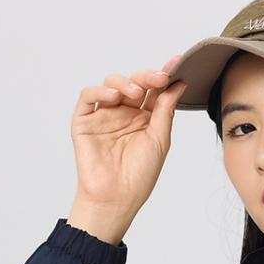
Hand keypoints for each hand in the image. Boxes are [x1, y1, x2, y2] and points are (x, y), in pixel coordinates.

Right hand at [68, 55, 186, 221]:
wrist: (117, 198)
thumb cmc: (139, 175)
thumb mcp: (160, 139)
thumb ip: (166, 110)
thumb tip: (179, 84)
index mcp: (144, 118)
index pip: (153, 90)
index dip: (163, 77)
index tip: (176, 65)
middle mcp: (124, 113)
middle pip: (133, 83)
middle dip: (147, 77)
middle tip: (159, 78)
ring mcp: (104, 116)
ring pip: (111, 84)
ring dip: (125, 83)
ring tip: (136, 93)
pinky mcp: (84, 121)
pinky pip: (88, 97)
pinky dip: (99, 91)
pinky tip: (113, 97)